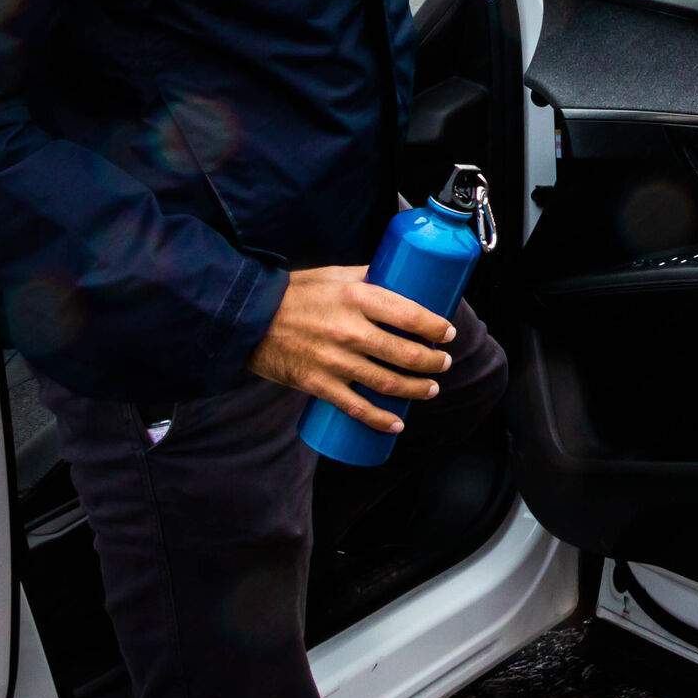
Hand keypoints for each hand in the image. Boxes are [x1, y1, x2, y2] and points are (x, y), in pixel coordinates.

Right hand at [246, 265, 453, 433]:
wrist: (249, 319)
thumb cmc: (295, 293)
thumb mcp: (335, 274)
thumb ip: (368, 276)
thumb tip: (399, 275)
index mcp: (357, 298)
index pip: (410, 315)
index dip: (436, 327)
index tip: (448, 333)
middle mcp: (350, 331)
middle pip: (405, 353)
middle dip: (433, 362)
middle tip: (443, 363)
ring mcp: (335, 361)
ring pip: (388, 383)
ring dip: (417, 389)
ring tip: (430, 388)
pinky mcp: (318, 384)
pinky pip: (356, 407)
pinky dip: (380, 419)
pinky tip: (396, 423)